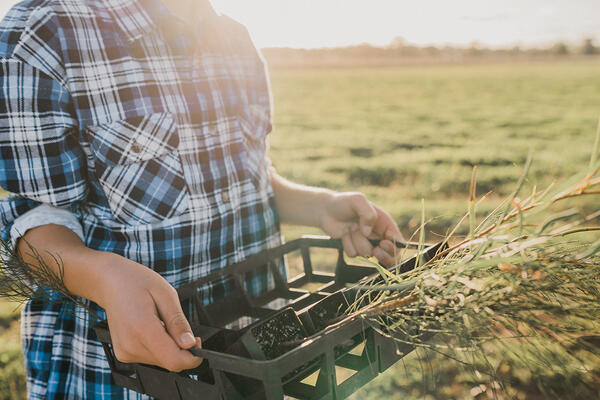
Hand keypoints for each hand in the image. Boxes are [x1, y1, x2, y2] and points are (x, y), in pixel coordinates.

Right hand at [95, 252, 202, 371]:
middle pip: (168, 361)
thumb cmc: (136, 282)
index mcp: (142, 329)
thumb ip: (178, 322)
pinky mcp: (123, 354)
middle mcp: (131, 346)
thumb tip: (190, 344)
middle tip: (175, 322)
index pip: (174, 361)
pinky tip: (151, 327)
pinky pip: (150, 357)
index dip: (192, 357)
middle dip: (180, 347)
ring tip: (159, 321)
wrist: (109, 282)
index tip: (198, 342)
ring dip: (168, 345)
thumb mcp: (166, 294)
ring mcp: (124, 352)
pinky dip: (157, 345)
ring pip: (161, 361)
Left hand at [319, 192, 403, 266]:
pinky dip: (347, 245)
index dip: (393, 247)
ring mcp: (366, 242)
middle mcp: (378, 234)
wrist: (325, 209)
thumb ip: (367, 214)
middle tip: (374, 250)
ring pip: (367, 253)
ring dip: (357, 242)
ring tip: (350, 228)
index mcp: (385, 223)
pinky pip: (354, 254)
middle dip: (383, 256)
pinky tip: (344, 234)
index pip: (398, 241)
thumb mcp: (358, 200)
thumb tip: (368, 233)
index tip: (382, 244)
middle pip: (390, 255)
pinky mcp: (354, 247)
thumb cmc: (343, 202)